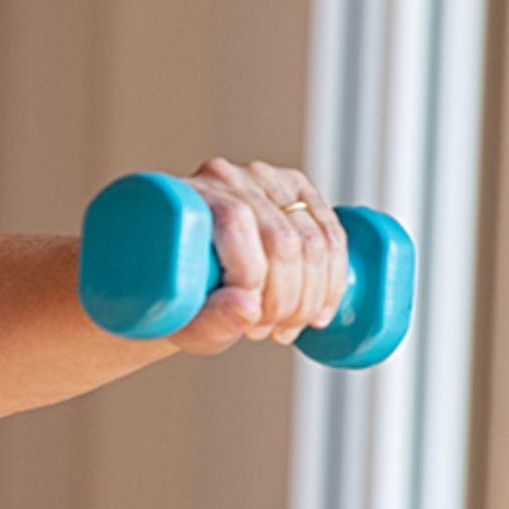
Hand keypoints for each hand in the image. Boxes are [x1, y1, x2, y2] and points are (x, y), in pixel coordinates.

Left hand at [168, 157, 350, 354]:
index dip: (251, 279)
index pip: (236, 220)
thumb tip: (249, 308)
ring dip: (311, 298)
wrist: (181, 277)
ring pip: (314, 241)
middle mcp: (228, 177)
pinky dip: (334, 281)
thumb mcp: (179, 317)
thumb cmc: (175, 296)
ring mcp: (268, 180)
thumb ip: (208, 320)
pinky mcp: (298, 193)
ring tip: (284, 328)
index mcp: (188, 192)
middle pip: (281, 238)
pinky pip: (333, 236)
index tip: (249, 323)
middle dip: (285, 300)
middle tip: (266, 332)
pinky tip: (318, 312)